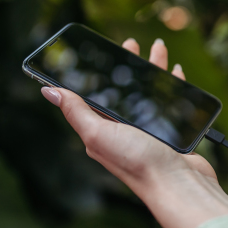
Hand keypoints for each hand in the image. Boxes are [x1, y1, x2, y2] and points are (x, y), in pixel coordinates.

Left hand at [40, 38, 227, 227]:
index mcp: (103, 129)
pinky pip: (169, 102)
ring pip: (150, 92)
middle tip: (131, 43)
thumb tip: (49, 91)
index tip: (101, 50)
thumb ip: (76, 111)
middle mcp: (125, 129)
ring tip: (159, 49)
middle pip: (125, 90)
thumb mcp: (98, 134)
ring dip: (154, 69)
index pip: (95, 95)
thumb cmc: (138, 162)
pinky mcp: (171, 131)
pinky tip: (177, 74)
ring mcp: (149, 130)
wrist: (178, 183)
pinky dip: (173, 86)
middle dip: (128, 65)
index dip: (97, 72)